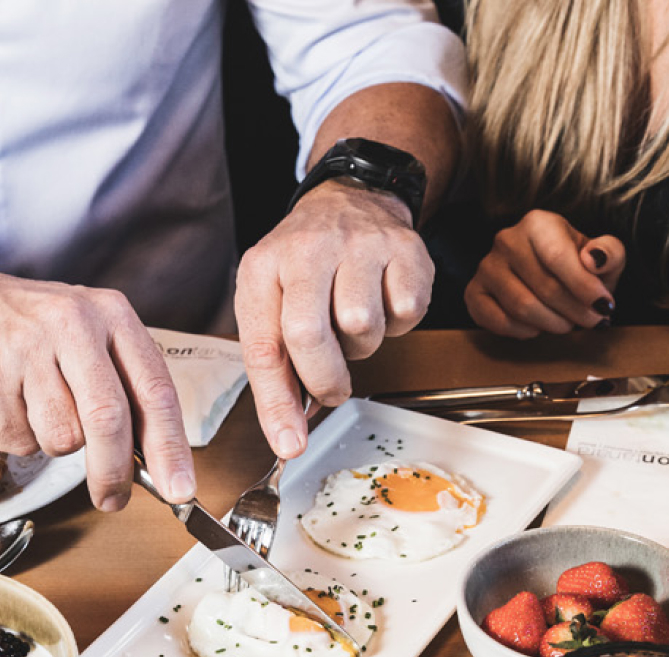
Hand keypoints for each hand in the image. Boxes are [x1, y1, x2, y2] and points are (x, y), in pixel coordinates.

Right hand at [0, 253, 194, 511]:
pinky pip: (19, 441)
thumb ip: (121, 384)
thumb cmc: (23, 326)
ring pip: (62, 438)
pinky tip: (3, 400)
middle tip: (112, 499)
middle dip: (114, 472)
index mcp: (109, 313)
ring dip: (51, 441)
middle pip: (109, 420)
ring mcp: (26, 349)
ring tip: (32, 403)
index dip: (171, 448)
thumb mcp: (84, 333)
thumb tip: (155, 459)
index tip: (180, 490)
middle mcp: (72, 324)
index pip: (154, 390)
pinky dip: (15, 436)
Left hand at [235, 180, 432, 458]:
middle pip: (310, 335)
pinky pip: (406, 313)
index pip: (263, 346)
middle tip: (333, 389)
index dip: (276, 404)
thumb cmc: (306, 266)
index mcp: (263, 268)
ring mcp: (358, 245)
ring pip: (362, 326)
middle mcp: (306, 249)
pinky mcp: (404, 249)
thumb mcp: (272, 302)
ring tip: (352, 323)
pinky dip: (397, 323)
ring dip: (362, 346)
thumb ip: (277, 364)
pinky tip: (383, 302)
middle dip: (325, 379)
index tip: (289, 444)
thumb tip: (290, 431)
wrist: (351, 201)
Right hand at [467, 210, 625, 337]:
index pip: (558, 257)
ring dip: (552, 323)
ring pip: (521, 307)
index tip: (604, 306)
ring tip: (567, 323)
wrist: (548, 273)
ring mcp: (487, 267)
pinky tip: (538, 327)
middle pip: (543, 287)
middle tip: (592, 320)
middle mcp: (506, 240)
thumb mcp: (603, 255)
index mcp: (538, 223)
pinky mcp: (474, 292)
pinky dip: (523, 331)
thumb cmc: (577, 265)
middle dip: (575, 311)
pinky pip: (497, 321)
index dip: (583, 287)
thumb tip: (594, 259)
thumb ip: (610, 253)